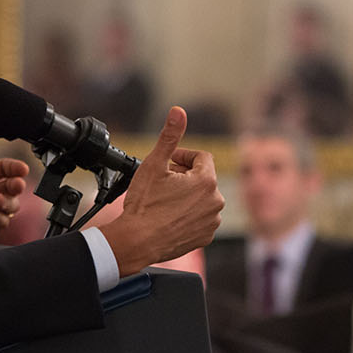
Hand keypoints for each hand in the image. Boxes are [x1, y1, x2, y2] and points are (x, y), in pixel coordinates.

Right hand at [98, 107, 224, 275]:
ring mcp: (212, 221)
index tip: (168, 162)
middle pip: (203, 178)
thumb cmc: (144, 204)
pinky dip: (188, 214)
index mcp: (207, 181)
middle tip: (163, 182)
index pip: (202, 157)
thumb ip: (169, 136)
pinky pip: (200, 218)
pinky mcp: (205, 236)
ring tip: (165, 200)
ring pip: (202, 198)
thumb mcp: (154, 164)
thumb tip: (178, 111)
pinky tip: (170, 216)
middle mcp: (216, 201)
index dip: (183, 156)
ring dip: (188, 195)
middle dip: (185, 176)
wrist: (137, 241)